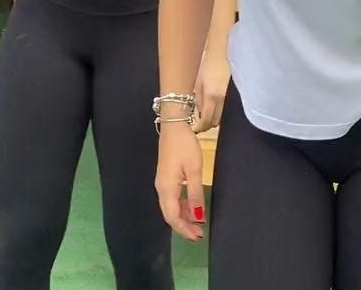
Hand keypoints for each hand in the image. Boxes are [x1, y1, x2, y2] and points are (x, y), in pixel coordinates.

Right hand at [156, 123, 205, 242]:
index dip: (184, 229)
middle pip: (169, 214)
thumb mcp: (194, 169)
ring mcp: (162, 181)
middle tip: (199, 234)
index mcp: (166, 188)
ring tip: (197, 222)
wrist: (173, 124)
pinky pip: (172, 197)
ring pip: (170, 206)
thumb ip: (195, 193)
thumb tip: (197, 216)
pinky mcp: (165, 176)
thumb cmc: (185, 145)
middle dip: (183, 226)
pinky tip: (191, 205)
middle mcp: (161, 187)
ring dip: (183, 216)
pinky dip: (181, 205)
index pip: (173, 216)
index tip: (198, 236)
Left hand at [192, 51, 230, 132]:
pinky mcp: (234, 95)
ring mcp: (229, 97)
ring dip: (213, 119)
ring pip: (222, 117)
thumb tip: (198, 116)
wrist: (220, 55)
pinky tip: (214, 107)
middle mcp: (222, 99)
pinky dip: (219, 112)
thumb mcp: (198, 84)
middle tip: (199, 123)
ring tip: (205, 114)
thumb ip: (198, 102)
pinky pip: (226, 110)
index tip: (194, 129)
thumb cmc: (206, 67)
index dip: (199, 128)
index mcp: (211, 96)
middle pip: (215, 122)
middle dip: (206, 125)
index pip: (206, 120)